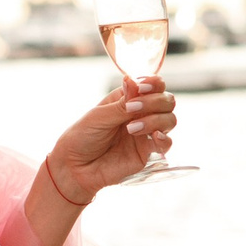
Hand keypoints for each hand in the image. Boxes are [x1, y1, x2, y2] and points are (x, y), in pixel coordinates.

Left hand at [47, 76, 176, 200]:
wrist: (75, 166)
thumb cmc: (83, 137)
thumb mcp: (100, 116)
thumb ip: (121, 103)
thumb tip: (132, 79)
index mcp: (129, 99)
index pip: (154, 85)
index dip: (153, 83)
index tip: (140, 88)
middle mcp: (142, 114)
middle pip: (166, 101)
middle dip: (155, 101)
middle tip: (132, 110)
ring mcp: (147, 133)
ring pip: (169, 120)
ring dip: (155, 120)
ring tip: (130, 129)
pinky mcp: (148, 152)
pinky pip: (166, 143)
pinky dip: (164, 138)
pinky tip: (154, 137)